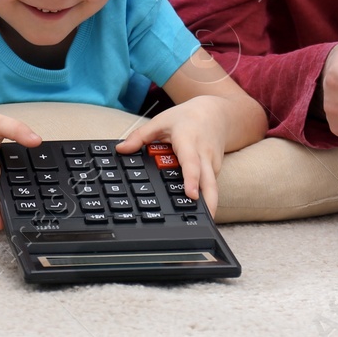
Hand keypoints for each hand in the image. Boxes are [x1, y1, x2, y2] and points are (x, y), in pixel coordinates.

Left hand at [116, 96, 233, 216]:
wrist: (216, 114)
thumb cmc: (187, 118)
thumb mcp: (160, 121)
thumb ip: (140, 136)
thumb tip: (121, 149)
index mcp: (188, 142)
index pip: (191, 163)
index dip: (191, 180)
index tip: (190, 195)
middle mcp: (203, 155)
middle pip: (209, 182)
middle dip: (209, 202)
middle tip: (205, 221)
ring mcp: (212, 164)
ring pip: (212, 187)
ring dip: (210, 204)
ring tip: (205, 223)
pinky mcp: (216, 170)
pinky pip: (211, 185)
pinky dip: (207, 197)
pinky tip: (201, 210)